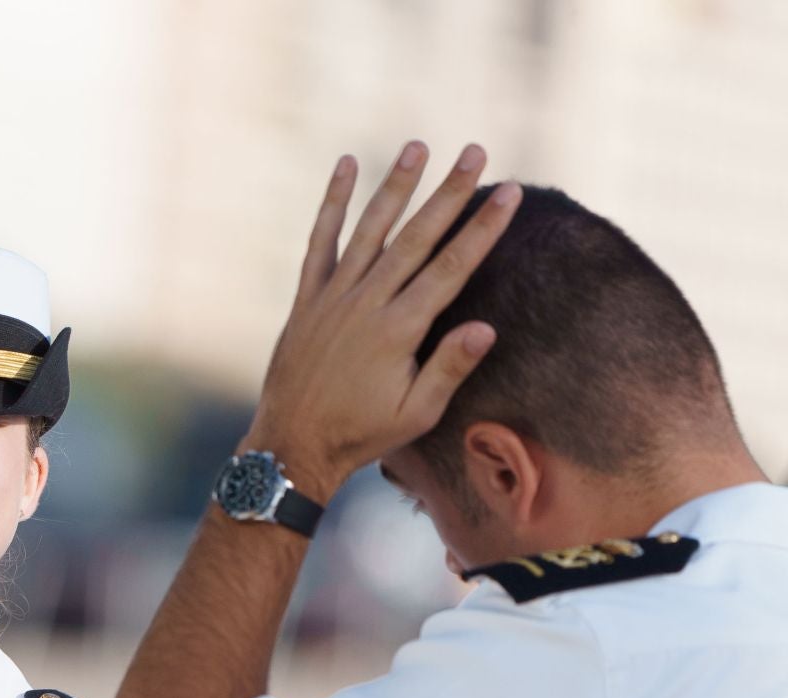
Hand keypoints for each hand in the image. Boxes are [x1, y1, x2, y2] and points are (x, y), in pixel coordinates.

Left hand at [244, 141, 520, 497]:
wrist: (292, 444)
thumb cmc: (362, 435)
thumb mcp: (416, 413)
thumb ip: (450, 368)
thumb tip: (488, 328)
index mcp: (399, 331)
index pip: (451, 268)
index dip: (483, 228)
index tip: (510, 192)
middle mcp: (366, 304)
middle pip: (416, 237)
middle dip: (448, 192)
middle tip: (476, 150)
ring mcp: (333, 298)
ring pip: (369, 230)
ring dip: (394, 186)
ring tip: (417, 146)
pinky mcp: (307, 300)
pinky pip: (320, 242)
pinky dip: (332, 204)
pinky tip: (345, 167)